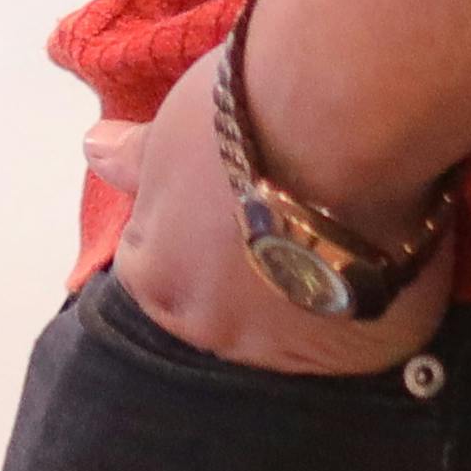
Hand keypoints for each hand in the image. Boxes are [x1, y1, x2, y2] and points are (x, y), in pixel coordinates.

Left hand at [81, 108, 458, 378]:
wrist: (348, 120)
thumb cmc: (244, 119)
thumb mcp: (174, 128)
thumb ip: (135, 158)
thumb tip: (93, 151)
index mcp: (160, 282)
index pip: (153, 267)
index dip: (184, 226)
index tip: (218, 191)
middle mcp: (220, 332)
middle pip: (221, 305)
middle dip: (241, 268)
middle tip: (280, 208)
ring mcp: (296, 351)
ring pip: (293, 329)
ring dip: (305, 290)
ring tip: (336, 231)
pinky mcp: (368, 351)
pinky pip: (360, 336)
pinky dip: (363, 300)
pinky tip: (377, 256)